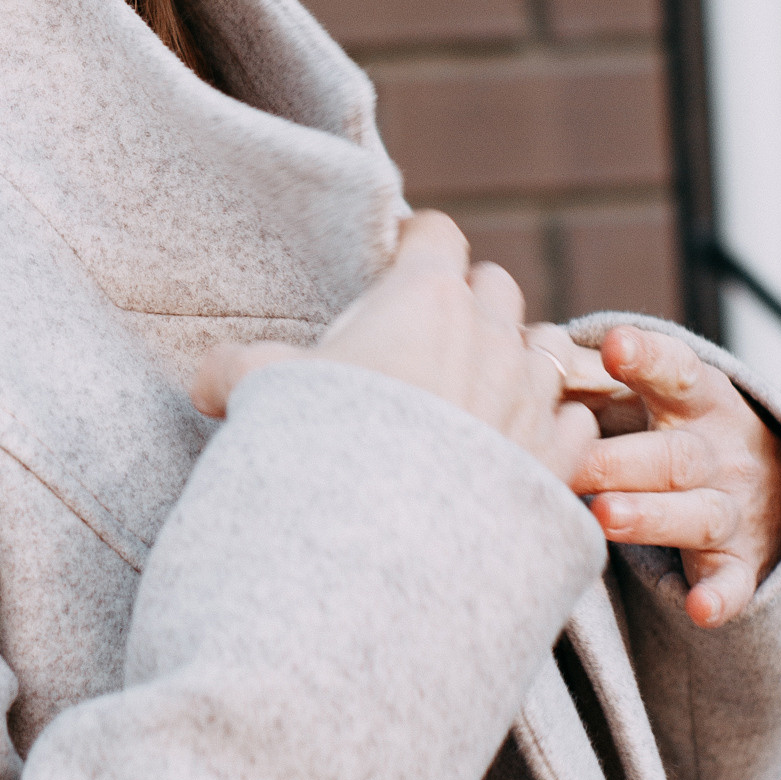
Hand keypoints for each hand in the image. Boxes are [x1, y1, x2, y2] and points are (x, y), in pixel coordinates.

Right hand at [192, 210, 599, 487]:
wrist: (394, 546)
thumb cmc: (326, 452)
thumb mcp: (262, 396)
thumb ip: (237, 372)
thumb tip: (206, 382)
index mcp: (426, 296)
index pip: (437, 233)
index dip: (416, 244)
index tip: (397, 265)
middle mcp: (492, 333)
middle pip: (496, 286)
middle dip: (469, 304)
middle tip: (428, 342)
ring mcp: (533, 395)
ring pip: (543, 350)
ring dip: (515, 363)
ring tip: (478, 397)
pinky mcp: (559, 457)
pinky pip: (574, 424)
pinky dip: (551, 431)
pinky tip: (516, 454)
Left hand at [569, 325, 780, 627]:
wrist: (775, 487)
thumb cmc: (674, 429)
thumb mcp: (653, 394)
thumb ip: (592, 376)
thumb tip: (519, 350)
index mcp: (697, 398)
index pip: (676, 372)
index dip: (647, 360)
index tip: (614, 347)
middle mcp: (718, 452)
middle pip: (673, 455)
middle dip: (618, 460)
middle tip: (570, 464)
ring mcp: (733, 508)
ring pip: (699, 514)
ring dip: (653, 516)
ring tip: (605, 516)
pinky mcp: (741, 563)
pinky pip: (734, 583)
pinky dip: (720, 597)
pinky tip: (699, 609)